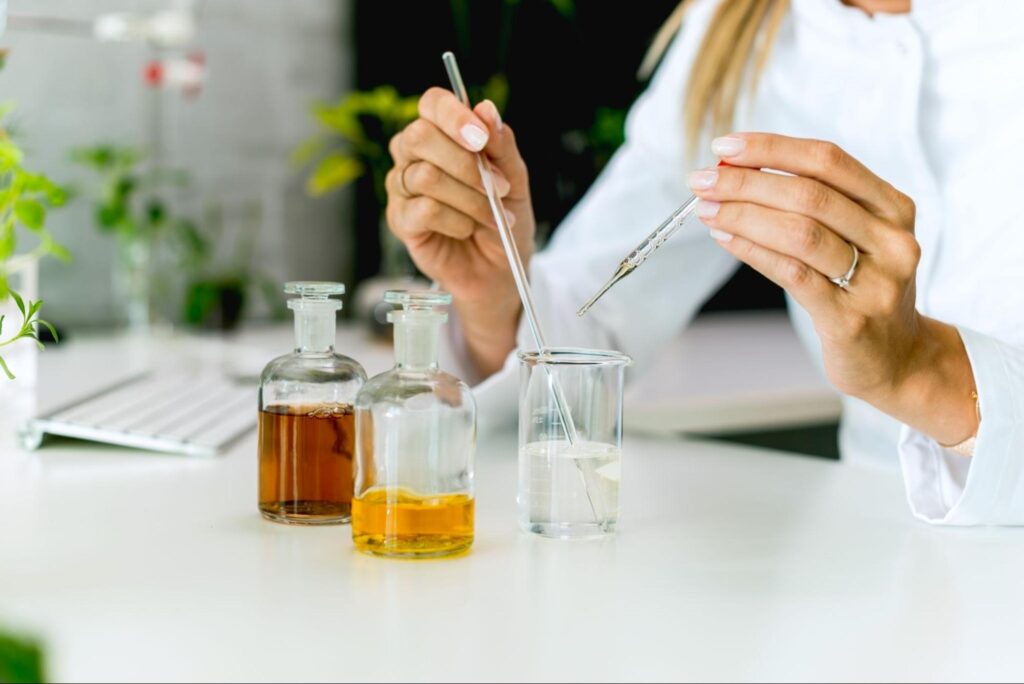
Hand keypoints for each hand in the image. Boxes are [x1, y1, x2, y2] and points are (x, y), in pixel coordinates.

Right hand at [385, 88, 535, 376]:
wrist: (501, 268)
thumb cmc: (504, 217)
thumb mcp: (515, 178)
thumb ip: (501, 144)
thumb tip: (486, 109)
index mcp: (441, 133)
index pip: (432, 103)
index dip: (453, 115)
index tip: (481, 138)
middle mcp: (414, 155)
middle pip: (420, 136)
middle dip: (465, 163)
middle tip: (498, 187)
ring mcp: (402, 187)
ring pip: (424, 175)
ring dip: (469, 198)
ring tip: (493, 215)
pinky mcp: (400, 220)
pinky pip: (423, 210)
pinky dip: (456, 220)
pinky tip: (469, 229)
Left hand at [690, 132, 977, 445]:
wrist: (898, 359)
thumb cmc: (862, 290)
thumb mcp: (855, 239)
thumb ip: (812, 206)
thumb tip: (735, 173)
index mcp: (893, 207)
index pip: (828, 160)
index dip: (772, 149)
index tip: (724, 146)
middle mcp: (892, 239)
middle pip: (810, 194)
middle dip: (746, 182)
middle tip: (701, 181)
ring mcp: (877, 281)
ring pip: (801, 233)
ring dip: (743, 215)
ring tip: (706, 209)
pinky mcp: (852, 319)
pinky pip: (793, 275)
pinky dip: (753, 251)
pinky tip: (725, 239)